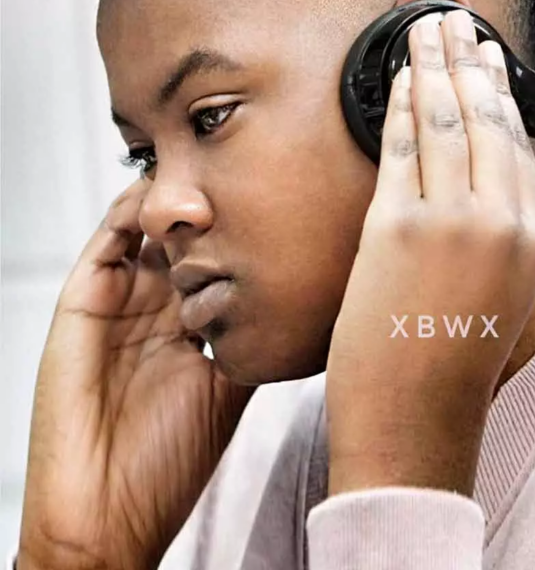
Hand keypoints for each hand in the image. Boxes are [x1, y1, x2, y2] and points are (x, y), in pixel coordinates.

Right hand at [18, 179, 256, 569]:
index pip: (220, 259)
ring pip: (150, 228)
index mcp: (190, 323)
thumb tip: (309, 303)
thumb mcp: (228, 392)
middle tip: (254, 163)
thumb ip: (255, 343)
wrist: (106, 512)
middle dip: (218, 203)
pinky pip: (106, 239)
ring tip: (213, 170)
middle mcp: (156, 305)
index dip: (248, 230)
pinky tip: (164, 192)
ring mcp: (120, 298)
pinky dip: (132, 210)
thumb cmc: (168, 463)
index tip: (287, 193)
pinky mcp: (84, 298)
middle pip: (188, 235)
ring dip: (178, 200)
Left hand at [325, 8, 534, 496]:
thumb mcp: (491, 287)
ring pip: (444, 119)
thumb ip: (490, 226)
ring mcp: (451, 221)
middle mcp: (499, 221)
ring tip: (421, 31)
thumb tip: (470, 170)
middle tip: (450, 20)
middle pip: (484, 116)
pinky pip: (401, 146)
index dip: (498, 86)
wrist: (415, 422)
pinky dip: (398, 104)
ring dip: (430, 65)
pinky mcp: (399, 228)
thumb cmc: (447, 360)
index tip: (487, 51)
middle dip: (464, 58)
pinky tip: (395, 79)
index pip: (516, 137)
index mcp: (527, 236)